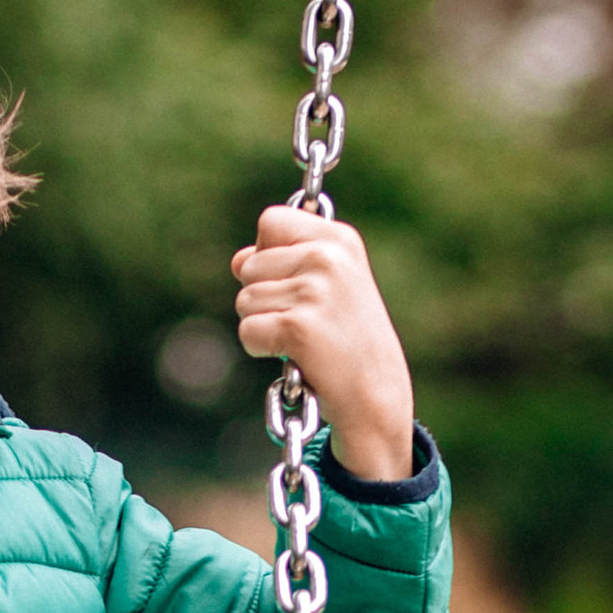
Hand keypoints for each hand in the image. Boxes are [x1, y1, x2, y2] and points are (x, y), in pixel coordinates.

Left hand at [231, 206, 415, 485]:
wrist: (374, 391)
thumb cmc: (345, 337)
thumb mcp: (326, 284)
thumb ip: (282, 261)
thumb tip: (238, 261)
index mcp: (339, 239)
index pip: (270, 220)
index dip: (267, 253)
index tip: (295, 280)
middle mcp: (328, 257)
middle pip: (249, 264)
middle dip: (264, 296)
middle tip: (305, 319)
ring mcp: (314, 291)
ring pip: (244, 300)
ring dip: (264, 324)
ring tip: (304, 338)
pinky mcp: (298, 327)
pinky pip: (247, 331)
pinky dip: (262, 349)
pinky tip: (296, 355)